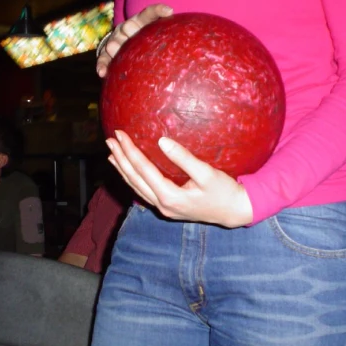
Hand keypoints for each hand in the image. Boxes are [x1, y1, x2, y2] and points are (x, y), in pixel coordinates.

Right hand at [96, 3, 173, 77]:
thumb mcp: (158, 38)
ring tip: (114, 50)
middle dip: (129, 29)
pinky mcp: (107, 56)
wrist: (126, 52)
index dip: (158, 11)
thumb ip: (170, 36)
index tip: (169, 11)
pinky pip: (103, 60)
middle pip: (127, 27)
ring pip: (113, 43)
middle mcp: (127, 30)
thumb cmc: (147, 47)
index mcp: (142, 23)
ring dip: (114, 46)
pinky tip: (102, 73)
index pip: (149, 14)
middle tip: (130, 31)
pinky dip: (102, 65)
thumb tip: (197, 39)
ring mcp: (115, 42)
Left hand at [106, 131, 253, 227]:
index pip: (143, 170)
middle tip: (110, 140)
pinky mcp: (168, 208)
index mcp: (170, 197)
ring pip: (136, 188)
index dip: (129, 151)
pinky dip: (133, 179)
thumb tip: (161, 141)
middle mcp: (162, 205)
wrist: (235, 211)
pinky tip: (128, 171)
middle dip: (120, 159)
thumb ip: (183, 157)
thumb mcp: (206, 173)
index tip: (120, 135)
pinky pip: (144, 192)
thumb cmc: (224, 190)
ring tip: (111, 154)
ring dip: (123, 170)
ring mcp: (164, 209)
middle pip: (134, 179)